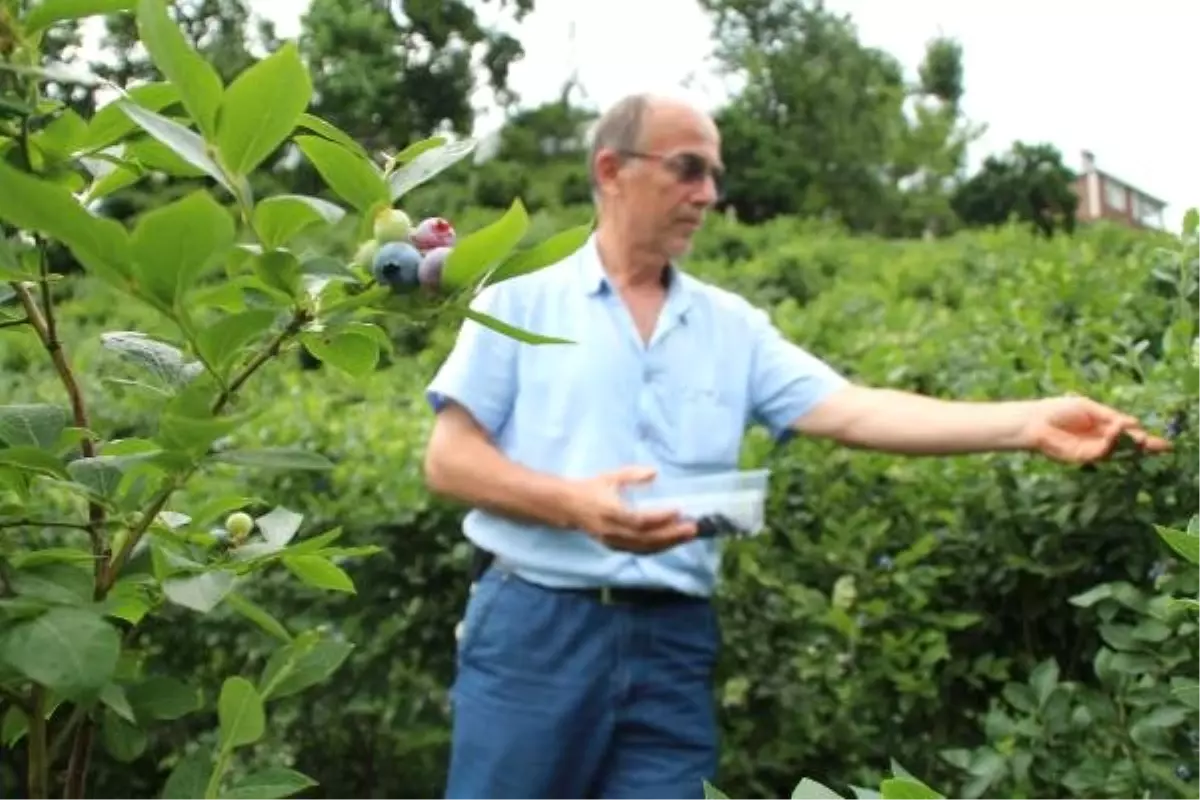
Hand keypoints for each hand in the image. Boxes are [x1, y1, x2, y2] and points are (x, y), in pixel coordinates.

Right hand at [564, 466, 696, 553]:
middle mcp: (611, 531)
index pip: (638, 519)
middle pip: (645, 538)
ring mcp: (613, 542)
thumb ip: (632, 474)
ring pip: (644, 548)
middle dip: (671, 535)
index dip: (659, 518)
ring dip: (668, 543)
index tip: (678, 510)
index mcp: (609, 511)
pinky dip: (657, 548)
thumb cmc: (591, 488)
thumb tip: (654, 473)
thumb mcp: (610, 476)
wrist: (568, 507)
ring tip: (688, 535)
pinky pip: (639, 551)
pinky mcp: (615, 547)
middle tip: (692, 528)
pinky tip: (672, 542)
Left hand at [1021, 396, 1170, 462]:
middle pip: (1126, 447)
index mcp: (1101, 427)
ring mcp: (1091, 450)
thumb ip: (1109, 416)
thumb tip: (1133, 423)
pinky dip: (1111, 441)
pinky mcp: (1082, 458)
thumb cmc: (1056, 410)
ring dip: (1129, 443)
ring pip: (1117, 451)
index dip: (1143, 437)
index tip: (1163, 443)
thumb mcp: (1088, 407)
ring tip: (1139, 435)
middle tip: (1163, 447)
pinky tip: (1115, 430)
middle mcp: (1098, 440)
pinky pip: (1102, 451)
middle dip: (1144, 447)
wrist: (1034, 421)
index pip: (1127, 434)